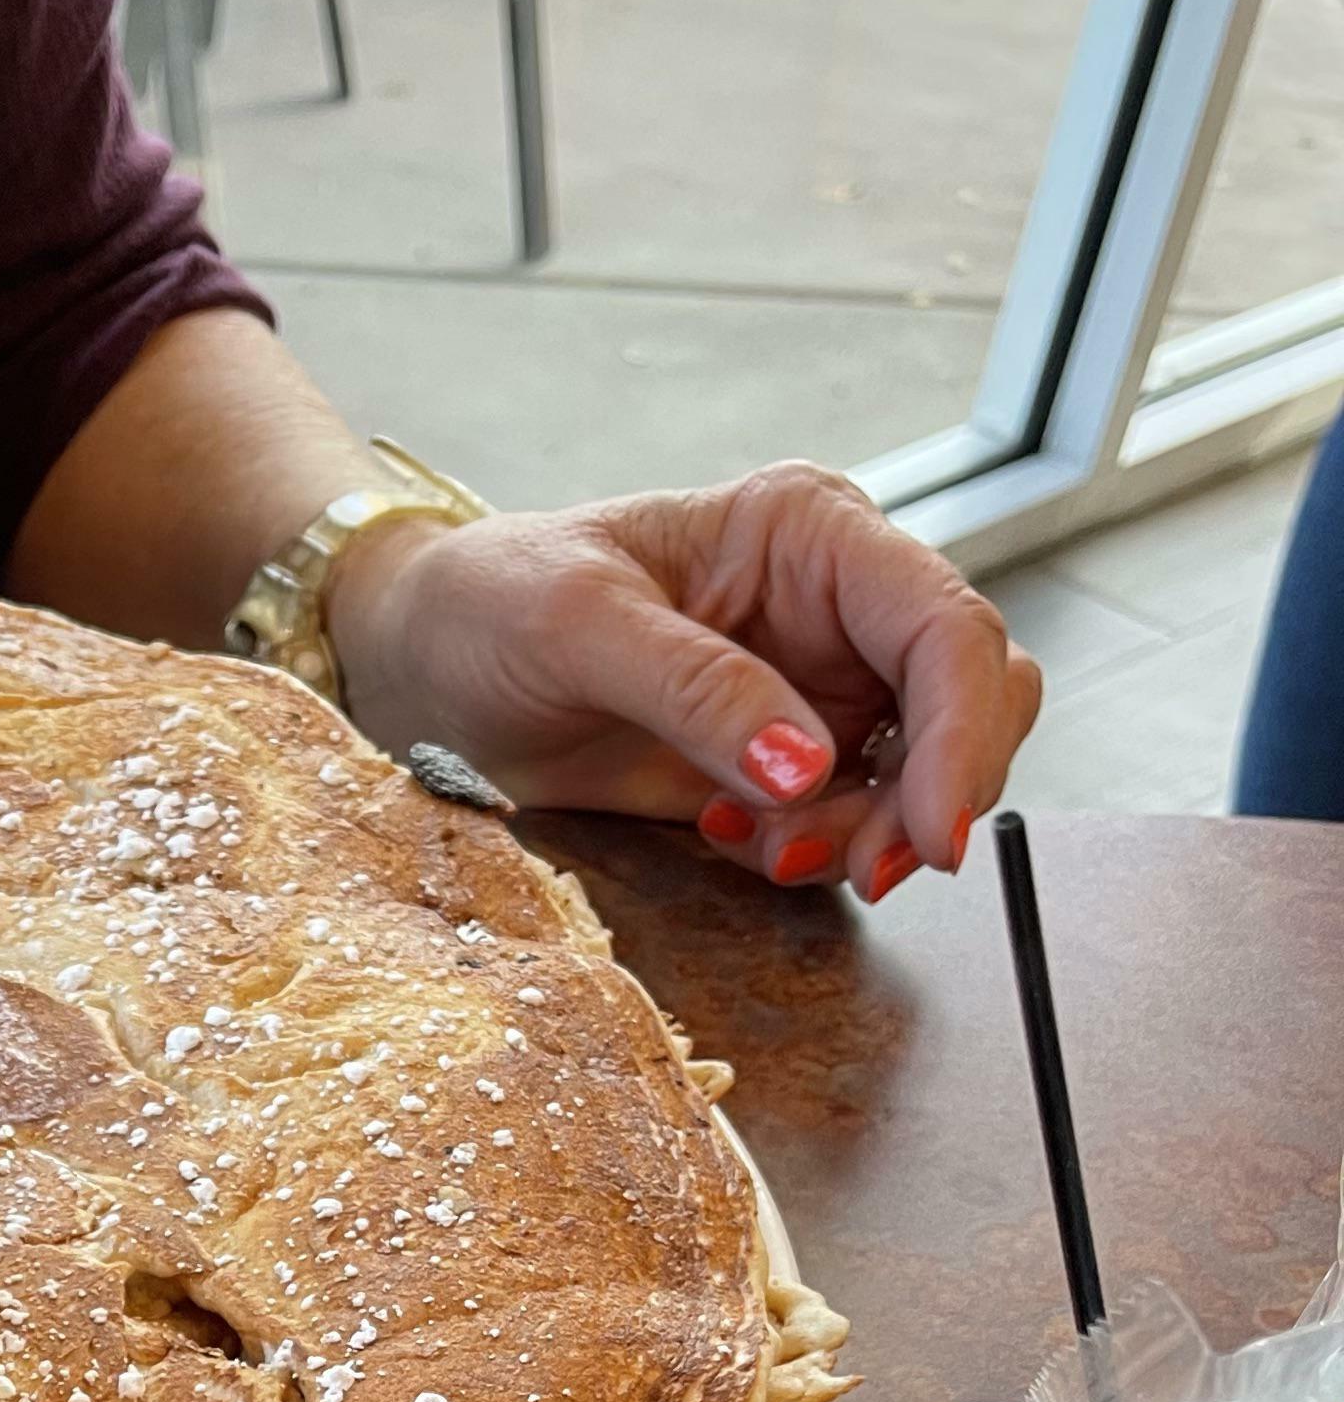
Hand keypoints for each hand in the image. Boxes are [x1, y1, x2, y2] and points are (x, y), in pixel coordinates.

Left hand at [323, 460, 1041, 900]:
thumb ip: (697, 690)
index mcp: (810, 531)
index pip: (945, 624)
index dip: (964, 732)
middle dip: (934, 795)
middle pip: (971, 697)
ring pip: (924, 771)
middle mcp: (837, 602)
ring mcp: (820, 682)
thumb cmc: (491, 604)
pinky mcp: (785, 759)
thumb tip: (807, 767)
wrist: (430, 662)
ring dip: (871, 835)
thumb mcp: (577, 627)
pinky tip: (729, 837)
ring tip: (761, 849)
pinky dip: (819, 850)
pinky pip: (854, 817)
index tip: (934, 835)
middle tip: (863, 870)